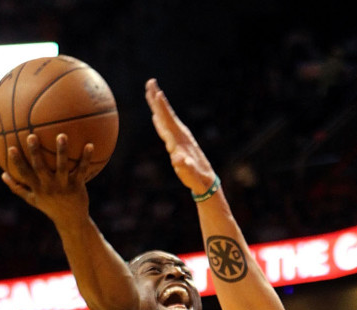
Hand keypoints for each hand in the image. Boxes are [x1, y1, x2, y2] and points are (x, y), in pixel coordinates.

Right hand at [1, 132, 93, 219]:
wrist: (72, 222)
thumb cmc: (50, 208)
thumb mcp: (33, 200)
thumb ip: (18, 188)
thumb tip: (2, 174)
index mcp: (38, 189)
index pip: (24, 174)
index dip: (17, 162)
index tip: (11, 147)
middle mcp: (49, 187)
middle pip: (40, 168)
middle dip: (35, 153)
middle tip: (32, 136)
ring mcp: (64, 186)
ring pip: (62, 167)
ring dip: (62, 151)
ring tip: (62, 135)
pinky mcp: (77, 186)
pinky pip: (82, 170)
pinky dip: (86, 158)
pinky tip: (90, 145)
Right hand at [145, 79, 216, 195]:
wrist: (206, 182)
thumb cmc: (197, 179)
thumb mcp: (191, 174)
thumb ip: (185, 166)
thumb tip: (178, 159)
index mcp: (180, 140)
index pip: (169, 120)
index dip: (162, 107)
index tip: (156, 93)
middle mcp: (180, 135)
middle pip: (166, 114)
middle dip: (157, 98)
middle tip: (150, 81)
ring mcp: (180, 138)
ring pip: (166, 118)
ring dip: (158, 106)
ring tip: (151, 92)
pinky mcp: (178, 143)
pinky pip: (166, 128)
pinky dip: (160, 120)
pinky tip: (155, 116)